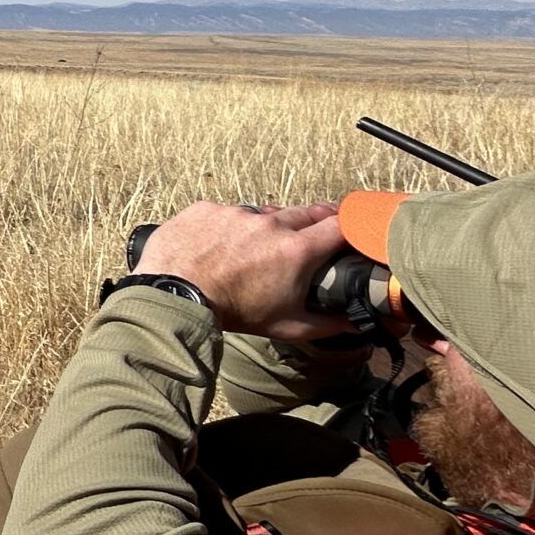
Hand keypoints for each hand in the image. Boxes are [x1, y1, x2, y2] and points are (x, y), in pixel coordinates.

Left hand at [134, 201, 352, 343]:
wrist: (176, 298)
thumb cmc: (234, 314)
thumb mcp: (289, 325)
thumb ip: (330, 323)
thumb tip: (358, 321)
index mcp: (295, 249)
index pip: (340, 226)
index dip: (350, 228)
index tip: (350, 234)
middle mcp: (269, 224)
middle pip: (305, 213)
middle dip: (313, 224)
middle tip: (309, 239)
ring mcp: (235, 212)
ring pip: (263, 213)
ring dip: (266, 227)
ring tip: (255, 249)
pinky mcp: (206, 208)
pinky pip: (226, 212)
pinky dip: (228, 227)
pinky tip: (220, 246)